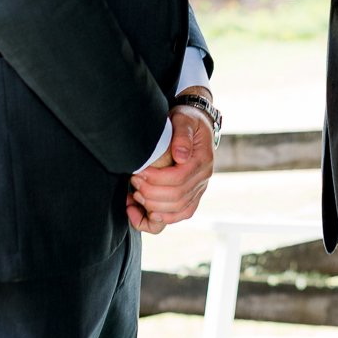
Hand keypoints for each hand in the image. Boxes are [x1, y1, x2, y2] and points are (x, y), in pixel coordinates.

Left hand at [126, 102, 215, 232]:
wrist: (196, 125)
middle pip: (177, 196)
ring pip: (179, 209)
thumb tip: (180, 156)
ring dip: (154, 206)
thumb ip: (182, 135)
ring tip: (136, 194)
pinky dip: (165, 218)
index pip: (179, 178)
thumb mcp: (184, 120)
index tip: (139, 172)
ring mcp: (200, 188)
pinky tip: (148, 213)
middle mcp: (204, 177)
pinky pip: (183, 213)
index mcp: (202, 159)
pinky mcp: (194, 195)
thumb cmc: (187, 120)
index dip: (156, 179)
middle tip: (133, 181)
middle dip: (151, 192)